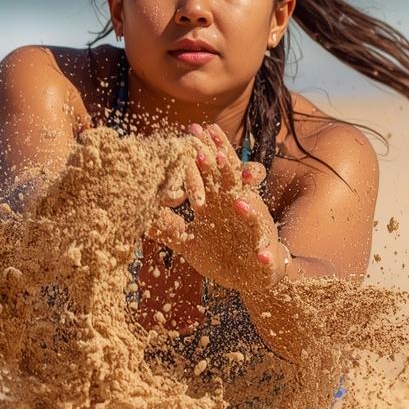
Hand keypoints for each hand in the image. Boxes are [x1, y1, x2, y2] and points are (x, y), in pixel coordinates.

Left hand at [150, 122, 286, 294]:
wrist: (253, 276)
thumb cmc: (222, 254)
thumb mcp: (191, 242)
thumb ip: (170, 229)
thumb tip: (142, 219)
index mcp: (220, 205)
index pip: (212, 173)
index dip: (204, 153)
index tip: (191, 132)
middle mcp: (240, 210)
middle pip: (232, 183)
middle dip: (224, 164)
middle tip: (213, 146)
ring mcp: (255, 231)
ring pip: (253, 215)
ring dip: (247, 209)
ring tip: (237, 202)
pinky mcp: (266, 254)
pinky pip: (266, 252)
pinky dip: (264, 252)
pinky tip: (259, 253)